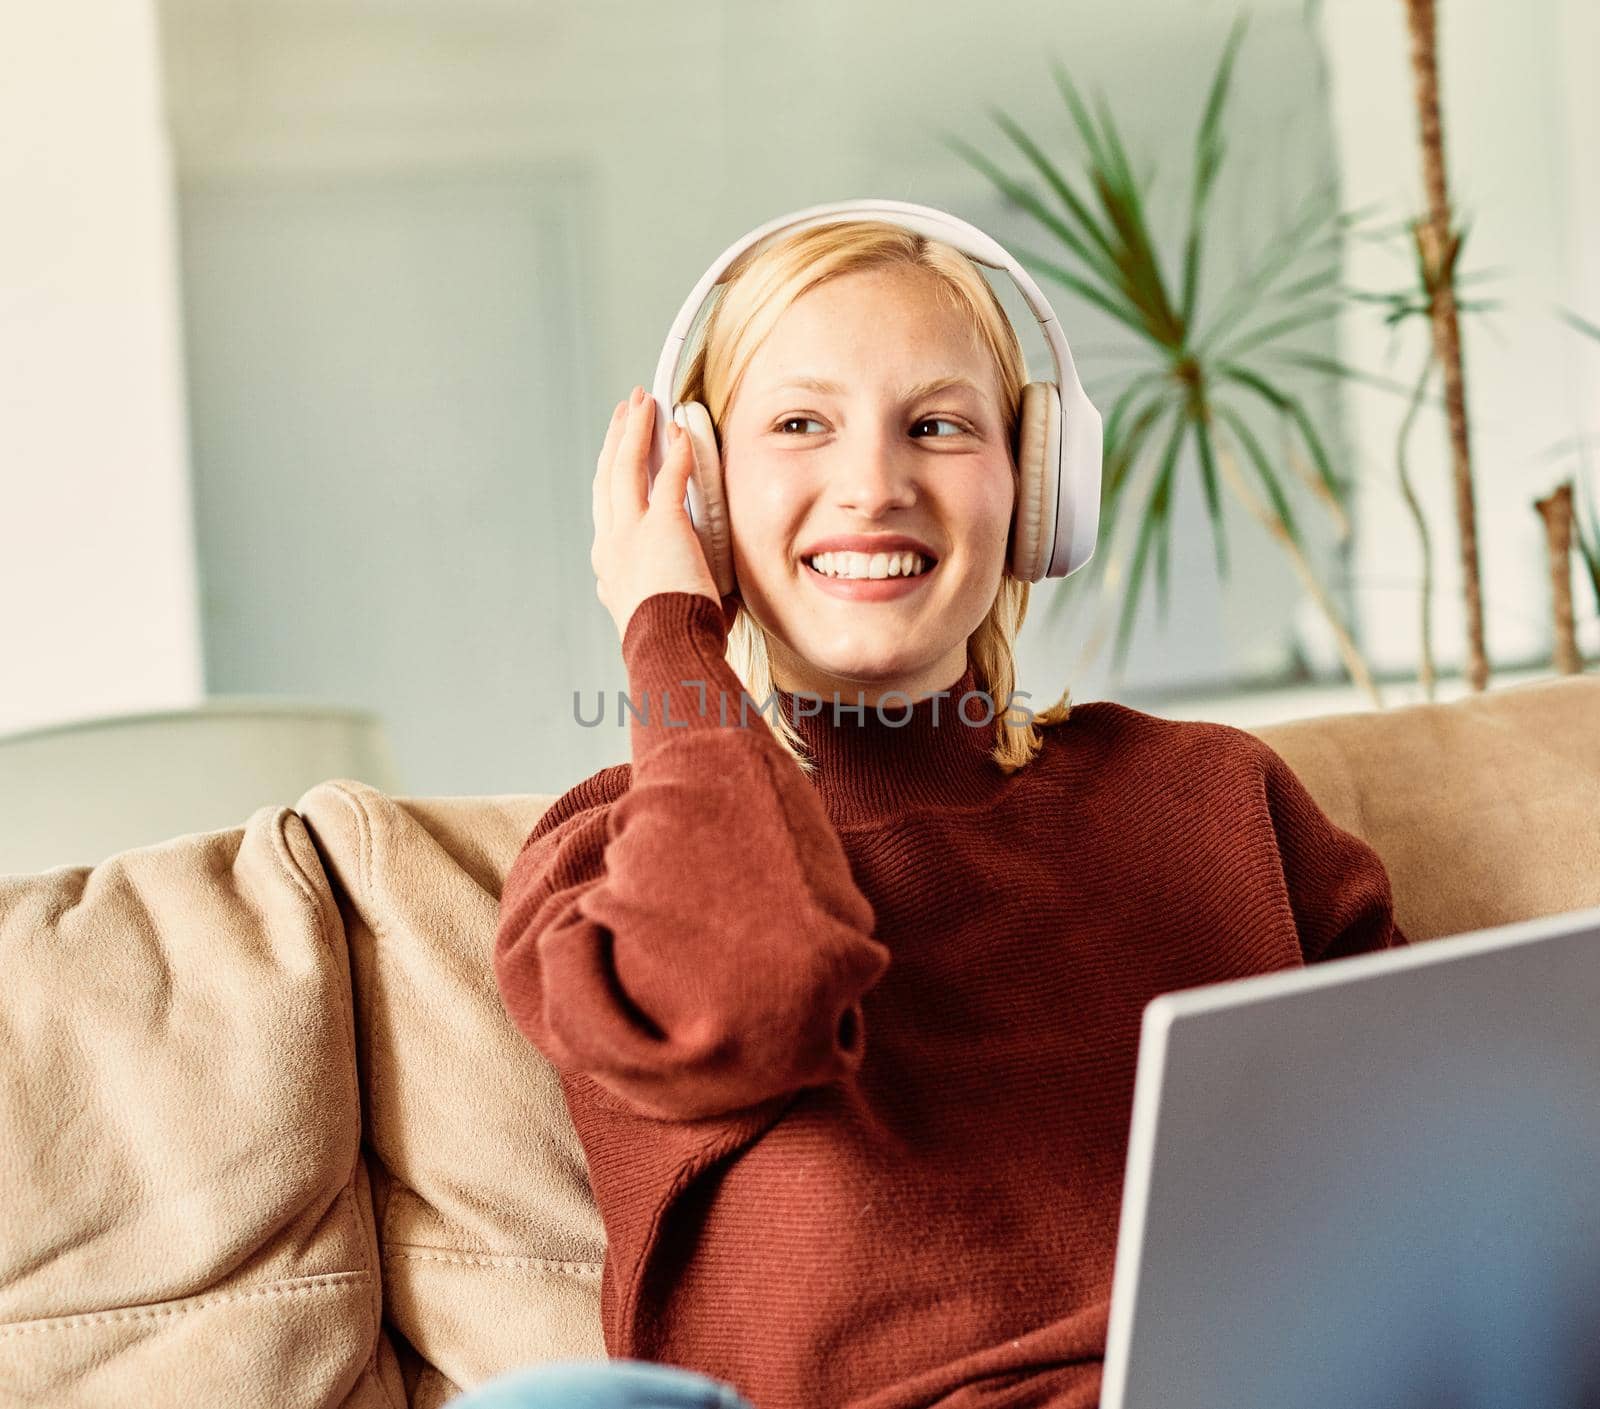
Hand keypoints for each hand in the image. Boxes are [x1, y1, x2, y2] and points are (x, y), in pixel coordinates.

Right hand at [591, 386, 722, 641]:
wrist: (669, 651)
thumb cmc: (676, 643)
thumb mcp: (665, 613)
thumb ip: (677, 592)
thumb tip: (708, 594)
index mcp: (610, 566)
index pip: (606, 508)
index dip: (611, 474)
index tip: (618, 452)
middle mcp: (611, 544)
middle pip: (607, 478)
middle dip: (616, 440)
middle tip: (625, 412)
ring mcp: (630, 534)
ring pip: (625, 467)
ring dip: (635, 430)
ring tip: (642, 403)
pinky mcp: (659, 527)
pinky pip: (667, 477)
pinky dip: (673, 450)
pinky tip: (679, 430)